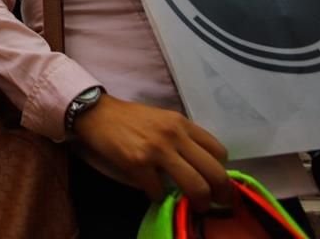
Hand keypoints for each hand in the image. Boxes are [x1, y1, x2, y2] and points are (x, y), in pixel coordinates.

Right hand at [73, 94, 230, 211]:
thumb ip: (183, 137)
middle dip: (221, 194)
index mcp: (182, 123)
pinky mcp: (137, 164)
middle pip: (214, 172)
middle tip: (217, 203)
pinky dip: (159, 197)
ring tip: (194, 206)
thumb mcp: (163, 119)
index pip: (219, 151)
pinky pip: (159, 191)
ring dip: (198, 202)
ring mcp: (156, 150)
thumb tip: (200, 165)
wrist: (97, 114)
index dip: (222, 171)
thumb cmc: (131, 118)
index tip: (217, 182)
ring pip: (195, 185)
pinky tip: (154, 193)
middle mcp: (174, 135)